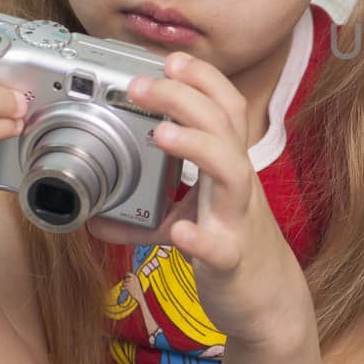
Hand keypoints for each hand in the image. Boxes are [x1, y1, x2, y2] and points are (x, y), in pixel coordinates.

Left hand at [88, 51, 315, 349]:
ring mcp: (237, 220)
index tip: (171, 60)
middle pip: (224, 127)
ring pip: (232, 173)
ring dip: (198, 147)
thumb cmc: (232, 251)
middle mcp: (236, 186)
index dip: (203, 80)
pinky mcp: (232, 259)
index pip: (226, 109)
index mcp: (228, 170)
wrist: (268, 303)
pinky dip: (200, 237)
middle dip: (185, 99)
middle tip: (142, 85)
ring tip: (162, 134)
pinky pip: (220, 246)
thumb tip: (95, 216)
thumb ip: (147, 215)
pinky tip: (180, 231)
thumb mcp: (189, 222)